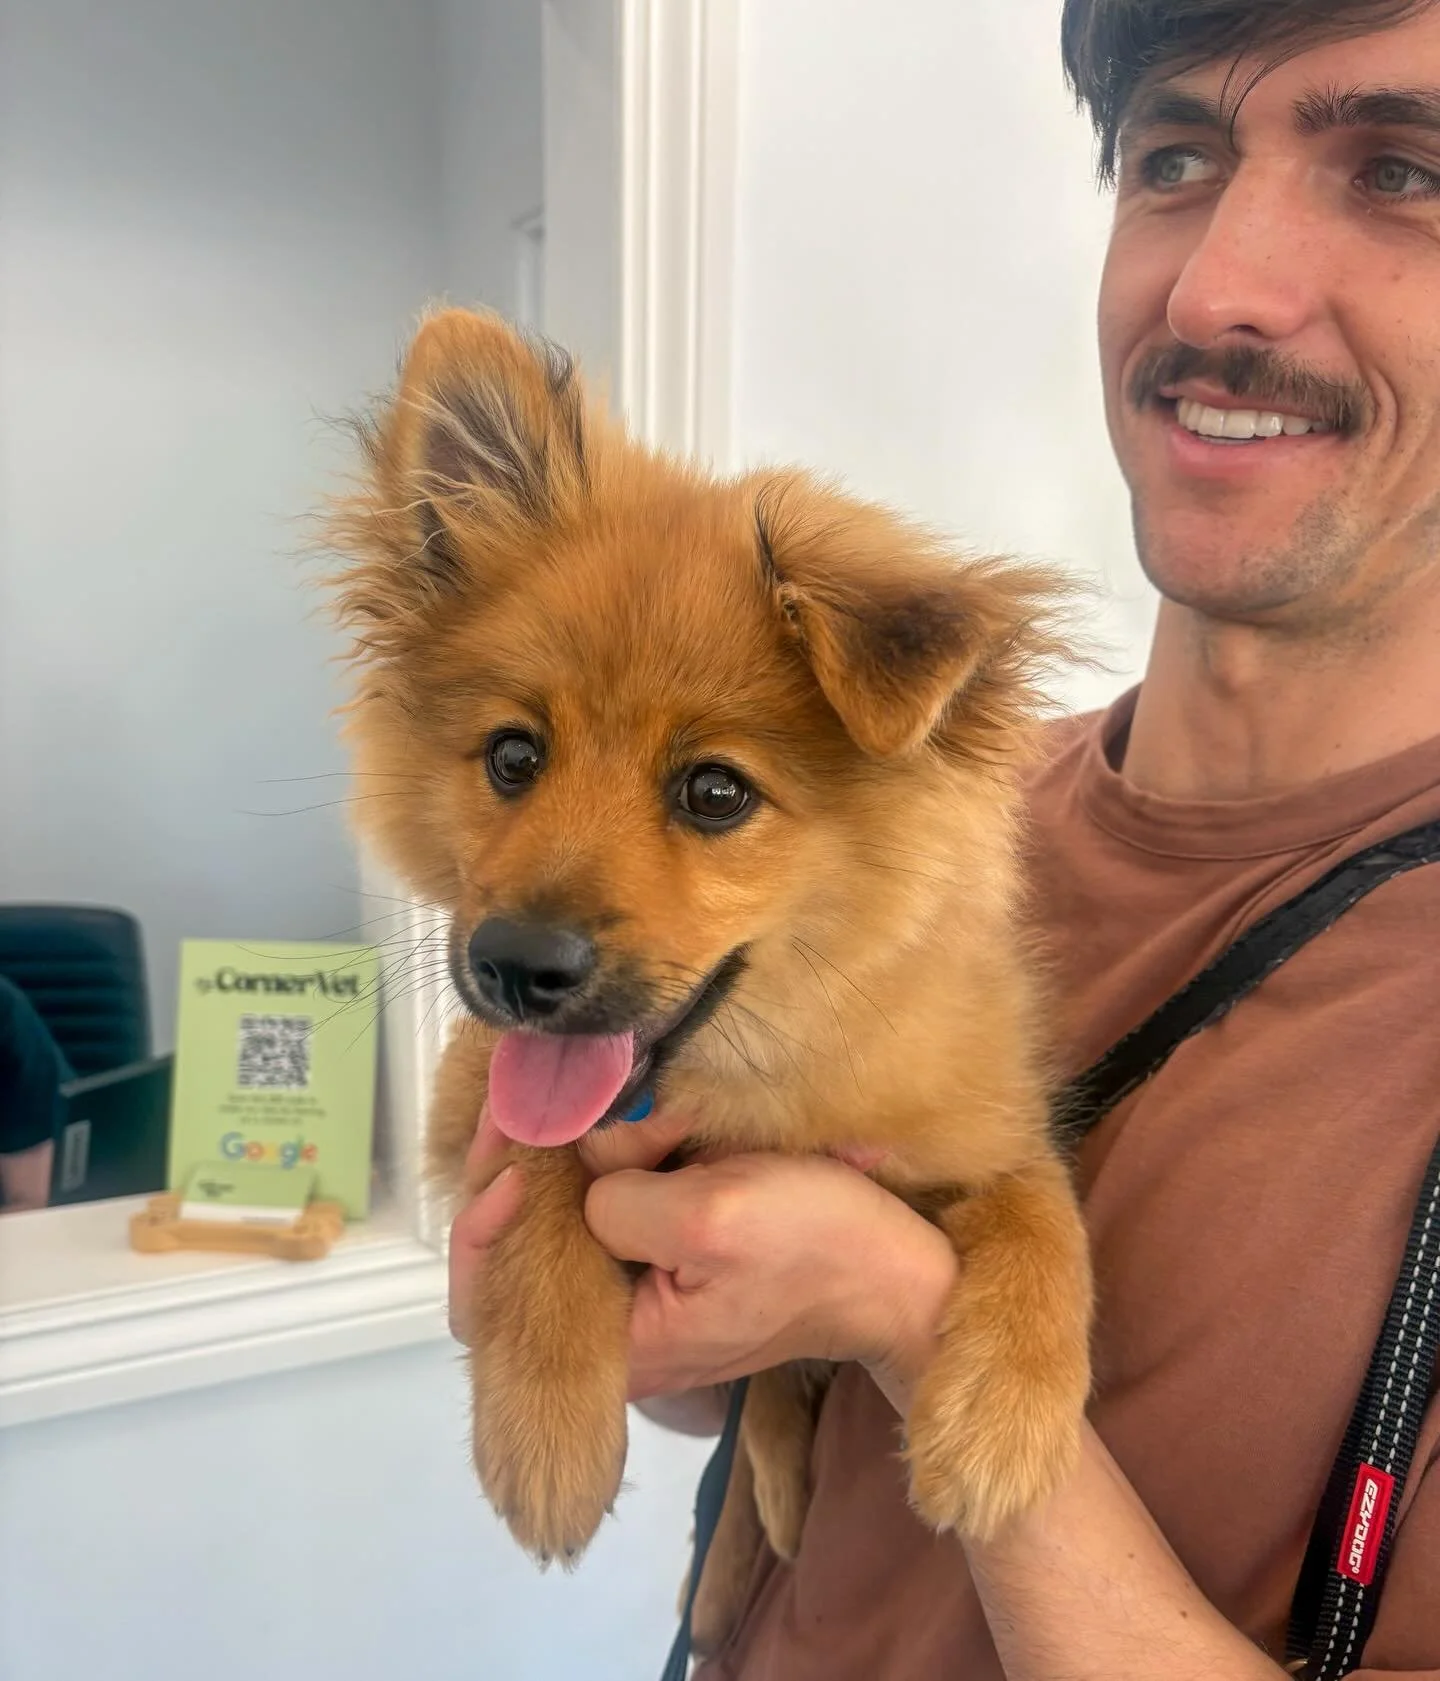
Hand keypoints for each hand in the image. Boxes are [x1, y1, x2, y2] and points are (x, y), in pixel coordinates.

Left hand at [447, 1109, 956, 1417]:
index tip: (514, 1161)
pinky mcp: (667, 1257)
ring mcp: (640, 1290)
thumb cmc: (814, 1247)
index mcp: (616, 1344)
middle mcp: (614, 1327)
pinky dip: (592, 1158)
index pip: (491, 1311)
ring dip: (550, 1155)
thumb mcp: (713, 1216)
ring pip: (557, 1224)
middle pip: (515, 1255)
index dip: (482, 1233)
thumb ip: (623, 1196)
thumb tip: (584, 1160)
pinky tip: (596, 1113)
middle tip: (514, 1098)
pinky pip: (602, 1208)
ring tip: (550, 1095)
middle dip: (510, 1170)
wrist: (895, 1271)